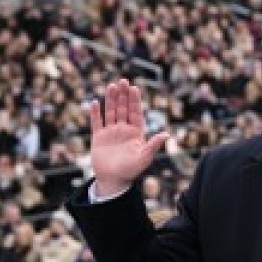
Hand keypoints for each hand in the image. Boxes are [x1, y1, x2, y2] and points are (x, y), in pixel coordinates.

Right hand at [88, 79, 169, 196]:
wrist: (113, 181)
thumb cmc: (131, 170)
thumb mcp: (144, 157)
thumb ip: (153, 145)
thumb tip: (167, 134)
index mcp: (136, 133)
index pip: (136, 113)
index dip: (135, 100)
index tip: (134, 88)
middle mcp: (123, 130)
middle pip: (123, 109)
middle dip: (123, 95)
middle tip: (122, 81)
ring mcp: (110, 132)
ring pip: (110, 112)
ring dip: (110, 100)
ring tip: (111, 86)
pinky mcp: (98, 137)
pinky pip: (96, 122)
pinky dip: (95, 113)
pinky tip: (95, 102)